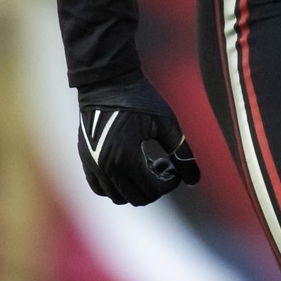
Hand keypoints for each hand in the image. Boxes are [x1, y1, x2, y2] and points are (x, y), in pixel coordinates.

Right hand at [77, 77, 199, 205]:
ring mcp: (93, 164)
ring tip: (147, 167)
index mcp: (127, 157)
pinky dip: (115, 187)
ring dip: (136, 189)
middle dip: (155, 188)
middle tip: (164, 169)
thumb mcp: (167, 123)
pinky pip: (100, 188)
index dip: (170, 183)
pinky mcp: (85, 159)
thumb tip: (194, 180)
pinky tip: (129, 170)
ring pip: (118, 196)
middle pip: (136, 198)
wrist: (107, 82)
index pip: (153, 189)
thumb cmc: (140, 99)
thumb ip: (182, 153)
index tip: (175, 169)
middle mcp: (106, 165)